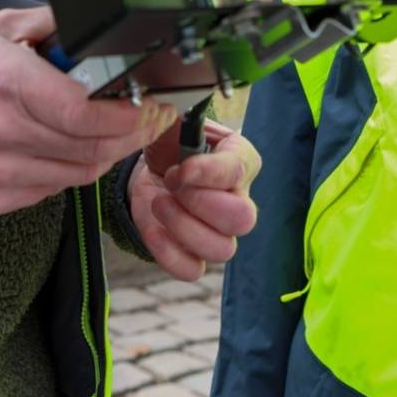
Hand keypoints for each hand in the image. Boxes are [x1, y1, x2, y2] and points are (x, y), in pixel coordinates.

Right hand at [0, 6, 178, 216]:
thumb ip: (53, 24)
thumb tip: (100, 23)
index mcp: (9, 84)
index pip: (85, 115)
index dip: (127, 116)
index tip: (147, 105)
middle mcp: (3, 133)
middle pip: (91, 148)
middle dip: (128, 134)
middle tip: (145, 118)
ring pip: (77, 174)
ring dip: (102, 154)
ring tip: (108, 132)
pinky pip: (51, 190)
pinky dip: (67, 171)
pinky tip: (62, 149)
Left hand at [130, 119, 260, 280]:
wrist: (154, 167)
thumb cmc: (173, 143)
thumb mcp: (178, 125)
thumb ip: (185, 130)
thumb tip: (184, 154)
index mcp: (242, 162)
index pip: (238, 172)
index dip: (207, 173)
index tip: (179, 168)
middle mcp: (240, 201)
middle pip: (243, 219)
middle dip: (200, 202)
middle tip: (171, 184)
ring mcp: (221, 234)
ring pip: (222, 250)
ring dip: (182, 226)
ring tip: (159, 201)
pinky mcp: (195, 255)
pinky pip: (192, 270)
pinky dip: (169, 253)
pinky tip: (154, 228)